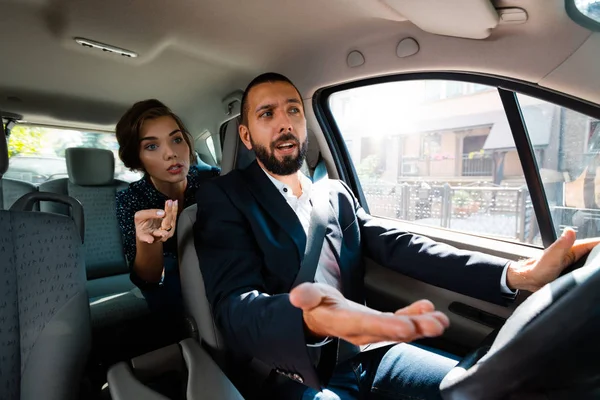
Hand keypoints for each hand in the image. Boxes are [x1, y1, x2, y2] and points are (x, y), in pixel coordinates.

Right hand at [134, 200, 178, 243]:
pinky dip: (174, 210)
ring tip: (171, 202)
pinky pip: (173, 219)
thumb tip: (162, 213)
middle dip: (166, 216)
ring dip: (172, 212)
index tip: (150, 239)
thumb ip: (149, 214)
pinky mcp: (170, 229)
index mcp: (143, 235)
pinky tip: (174, 203)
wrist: (147, 226)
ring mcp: (165, 234)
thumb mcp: (139, 216)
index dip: (147, 239)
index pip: (145, 237)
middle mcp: (155, 237)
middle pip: (163, 227)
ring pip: (170, 223)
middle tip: (167, 206)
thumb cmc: (141, 222)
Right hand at [289, 282, 448, 345]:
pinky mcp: (382, 324)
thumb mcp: (309, 297)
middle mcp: (363, 330)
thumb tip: (297, 296)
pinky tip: (428, 308)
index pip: (368, 324)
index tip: (407, 326)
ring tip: (441, 320)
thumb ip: (306, 296)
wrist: (319, 318)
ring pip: (401, 329)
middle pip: (390, 331)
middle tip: (436, 325)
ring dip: (422, 325)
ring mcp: (375, 329)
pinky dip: (416, 315)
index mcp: (345, 322)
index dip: (387, 325)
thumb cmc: (316, 305)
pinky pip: (401, 321)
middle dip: (415, 328)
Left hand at [507, 228, 599, 291]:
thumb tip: (570, 231)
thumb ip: (561, 245)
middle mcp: (573, 255)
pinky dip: (589, 269)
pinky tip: (594, 274)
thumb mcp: (552, 257)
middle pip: (593, 252)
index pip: (592, 244)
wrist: (529, 280)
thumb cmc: (538, 269)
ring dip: (595, 261)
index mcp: (571, 249)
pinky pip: (584, 269)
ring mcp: (572, 264)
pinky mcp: (571, 272)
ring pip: (589, 260)